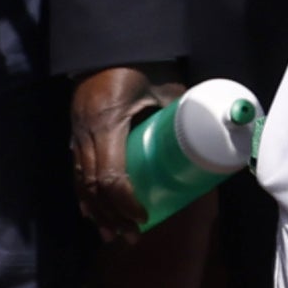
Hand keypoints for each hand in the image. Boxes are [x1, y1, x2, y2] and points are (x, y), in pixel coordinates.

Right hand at [70, 68, 169, 242]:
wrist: (102, 51)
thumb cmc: (136, 68)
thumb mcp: (160, 86)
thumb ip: (180, 109)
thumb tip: (213, 130)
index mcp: (109, 124)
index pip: (113, 174)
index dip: (126, 201)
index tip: (143, 215)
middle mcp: (87, 135)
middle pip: (95, 187)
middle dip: (113, 216)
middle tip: (133, 235)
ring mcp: (76, 137)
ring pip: (82, 185)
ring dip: (97, 214)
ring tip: (113, 236)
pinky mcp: (74, 139)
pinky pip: (76, 175)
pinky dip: (84, 198)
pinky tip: (93, 215)